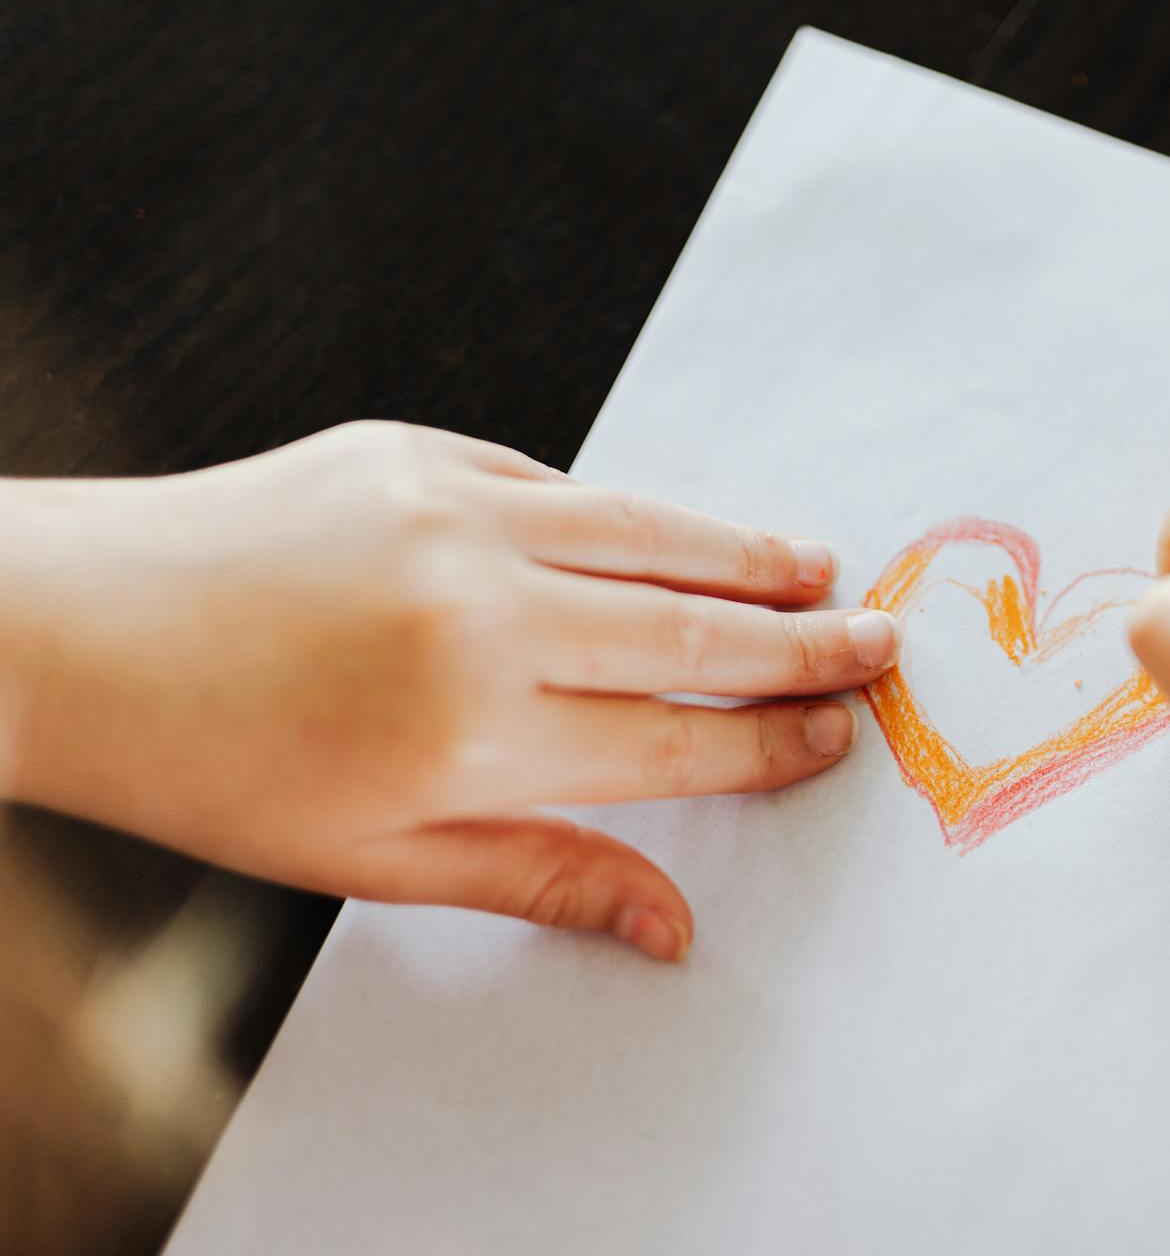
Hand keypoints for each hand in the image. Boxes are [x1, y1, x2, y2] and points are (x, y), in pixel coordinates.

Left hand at [0, 421, 899, 961]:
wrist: (71, 628)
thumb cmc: (215, 766)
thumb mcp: (375, 858)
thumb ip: (540, 877)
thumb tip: (673, 926)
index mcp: (474, 731)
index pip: (670, 740)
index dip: (768, 743)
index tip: (836, 735)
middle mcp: (482, 611)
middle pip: (688, 632)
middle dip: (798, 644)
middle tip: (880, 641)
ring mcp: (452, 513)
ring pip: (647, 533)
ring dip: (743, 555)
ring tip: (817, 566)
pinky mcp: (416, 451)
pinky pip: (555, 482)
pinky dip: (624, 514)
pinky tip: (669, 533)